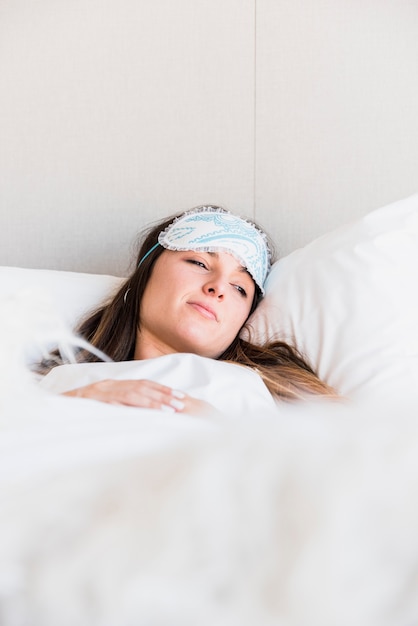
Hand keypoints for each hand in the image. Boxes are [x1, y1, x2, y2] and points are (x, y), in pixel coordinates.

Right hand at [62, 378, 219, 416]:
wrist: (50, 409)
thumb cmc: (77, 411)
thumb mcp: (101, 406)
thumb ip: (119, 406)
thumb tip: (140, 414)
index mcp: (112, 385)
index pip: (143, 385)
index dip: (163, 390)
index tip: (180, 397)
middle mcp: (108, 385)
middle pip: (142, 387)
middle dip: (164, 395)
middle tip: (182, 404)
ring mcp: (100, 391)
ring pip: (132, 393)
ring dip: (154, 401)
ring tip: (171, 410)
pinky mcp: (93, 400)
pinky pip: (116, 402)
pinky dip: (133, 407)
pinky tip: (146, 413)